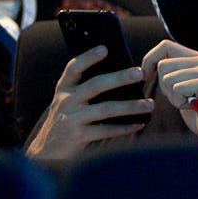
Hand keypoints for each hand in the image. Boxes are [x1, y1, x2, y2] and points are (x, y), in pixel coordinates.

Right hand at [24, 46, 153, 159]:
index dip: (88, 57)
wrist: (48, 150)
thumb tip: (122, 76)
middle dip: (119, 78)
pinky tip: (139, 124)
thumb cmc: (67, 120)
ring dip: (130, 106)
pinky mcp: (78, 136)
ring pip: (105, 108)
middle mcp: (66, 101)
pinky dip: (125, 128)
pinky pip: (106, 131)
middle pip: (95, 85)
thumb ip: (86, 89)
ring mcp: (71, 118)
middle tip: (139, 72)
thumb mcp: (70, 101)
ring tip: (149, 104)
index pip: (73, 68)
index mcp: (64, 88)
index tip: (105, 48)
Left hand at [141, 40, 197, 143]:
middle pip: (163, 65)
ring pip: (168, 79)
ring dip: (173, 97)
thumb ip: (171, 71)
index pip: (165, 45)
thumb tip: (147, 64)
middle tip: (183, 97)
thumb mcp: (181, 86)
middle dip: (164, 87)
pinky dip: (180, 103)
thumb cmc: (197, 111)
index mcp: (197, 58)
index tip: (146, 76)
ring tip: (190, 102)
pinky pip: (177, 88)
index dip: (150, 59)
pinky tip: (194, 106)